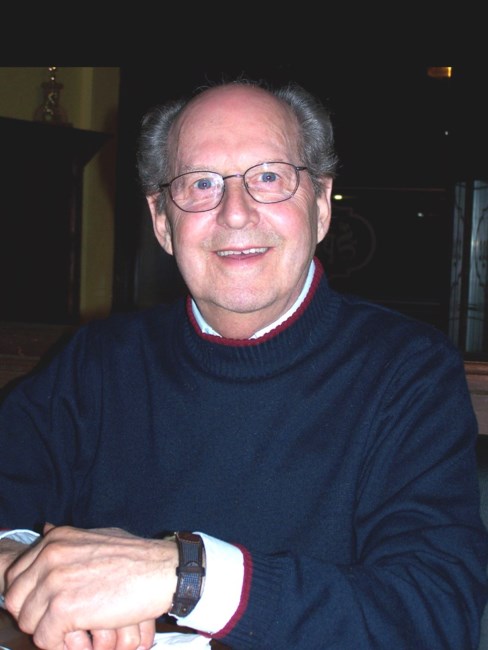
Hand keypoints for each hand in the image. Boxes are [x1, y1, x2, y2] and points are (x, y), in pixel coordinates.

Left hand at [4, 524, 177, 649]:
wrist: (162, 571)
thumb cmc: (136, 557)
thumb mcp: (96, 536)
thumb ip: (67, 538)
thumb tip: (42, 528)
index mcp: (56, 539)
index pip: (16, 575)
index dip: (28, 596)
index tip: (47, 605)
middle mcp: (50, 556)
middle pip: (16, 600)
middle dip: (34, 615)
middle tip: (59, 622)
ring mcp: (55, 581)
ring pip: (28, 622)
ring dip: (49, 632)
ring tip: (74, 630)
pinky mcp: (64, 608)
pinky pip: (45, 639)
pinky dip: (61, 645)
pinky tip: (82, 637)